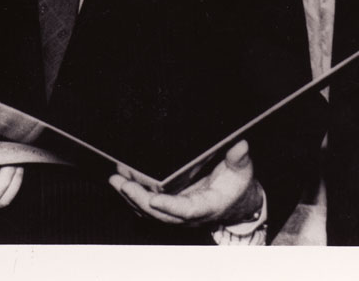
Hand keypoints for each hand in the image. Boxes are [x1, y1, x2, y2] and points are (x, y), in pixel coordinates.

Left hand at [108, 139, 261, 226]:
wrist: (236, 201)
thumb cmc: (238, 185)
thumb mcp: (243, 171)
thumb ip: (239, 159)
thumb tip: (240, 144)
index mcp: (206, 207)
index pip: (186, 210)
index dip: (170, 206)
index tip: (154, 199)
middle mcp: (188, 215)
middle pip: (160, 213)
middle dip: (139, 199)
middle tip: (123, 184)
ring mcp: (176, 212)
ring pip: (149, 211)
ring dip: (131, 197)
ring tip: (116, 180)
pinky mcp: (169, 206)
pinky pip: (147, 206)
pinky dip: (133, 195)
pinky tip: (121, 180)